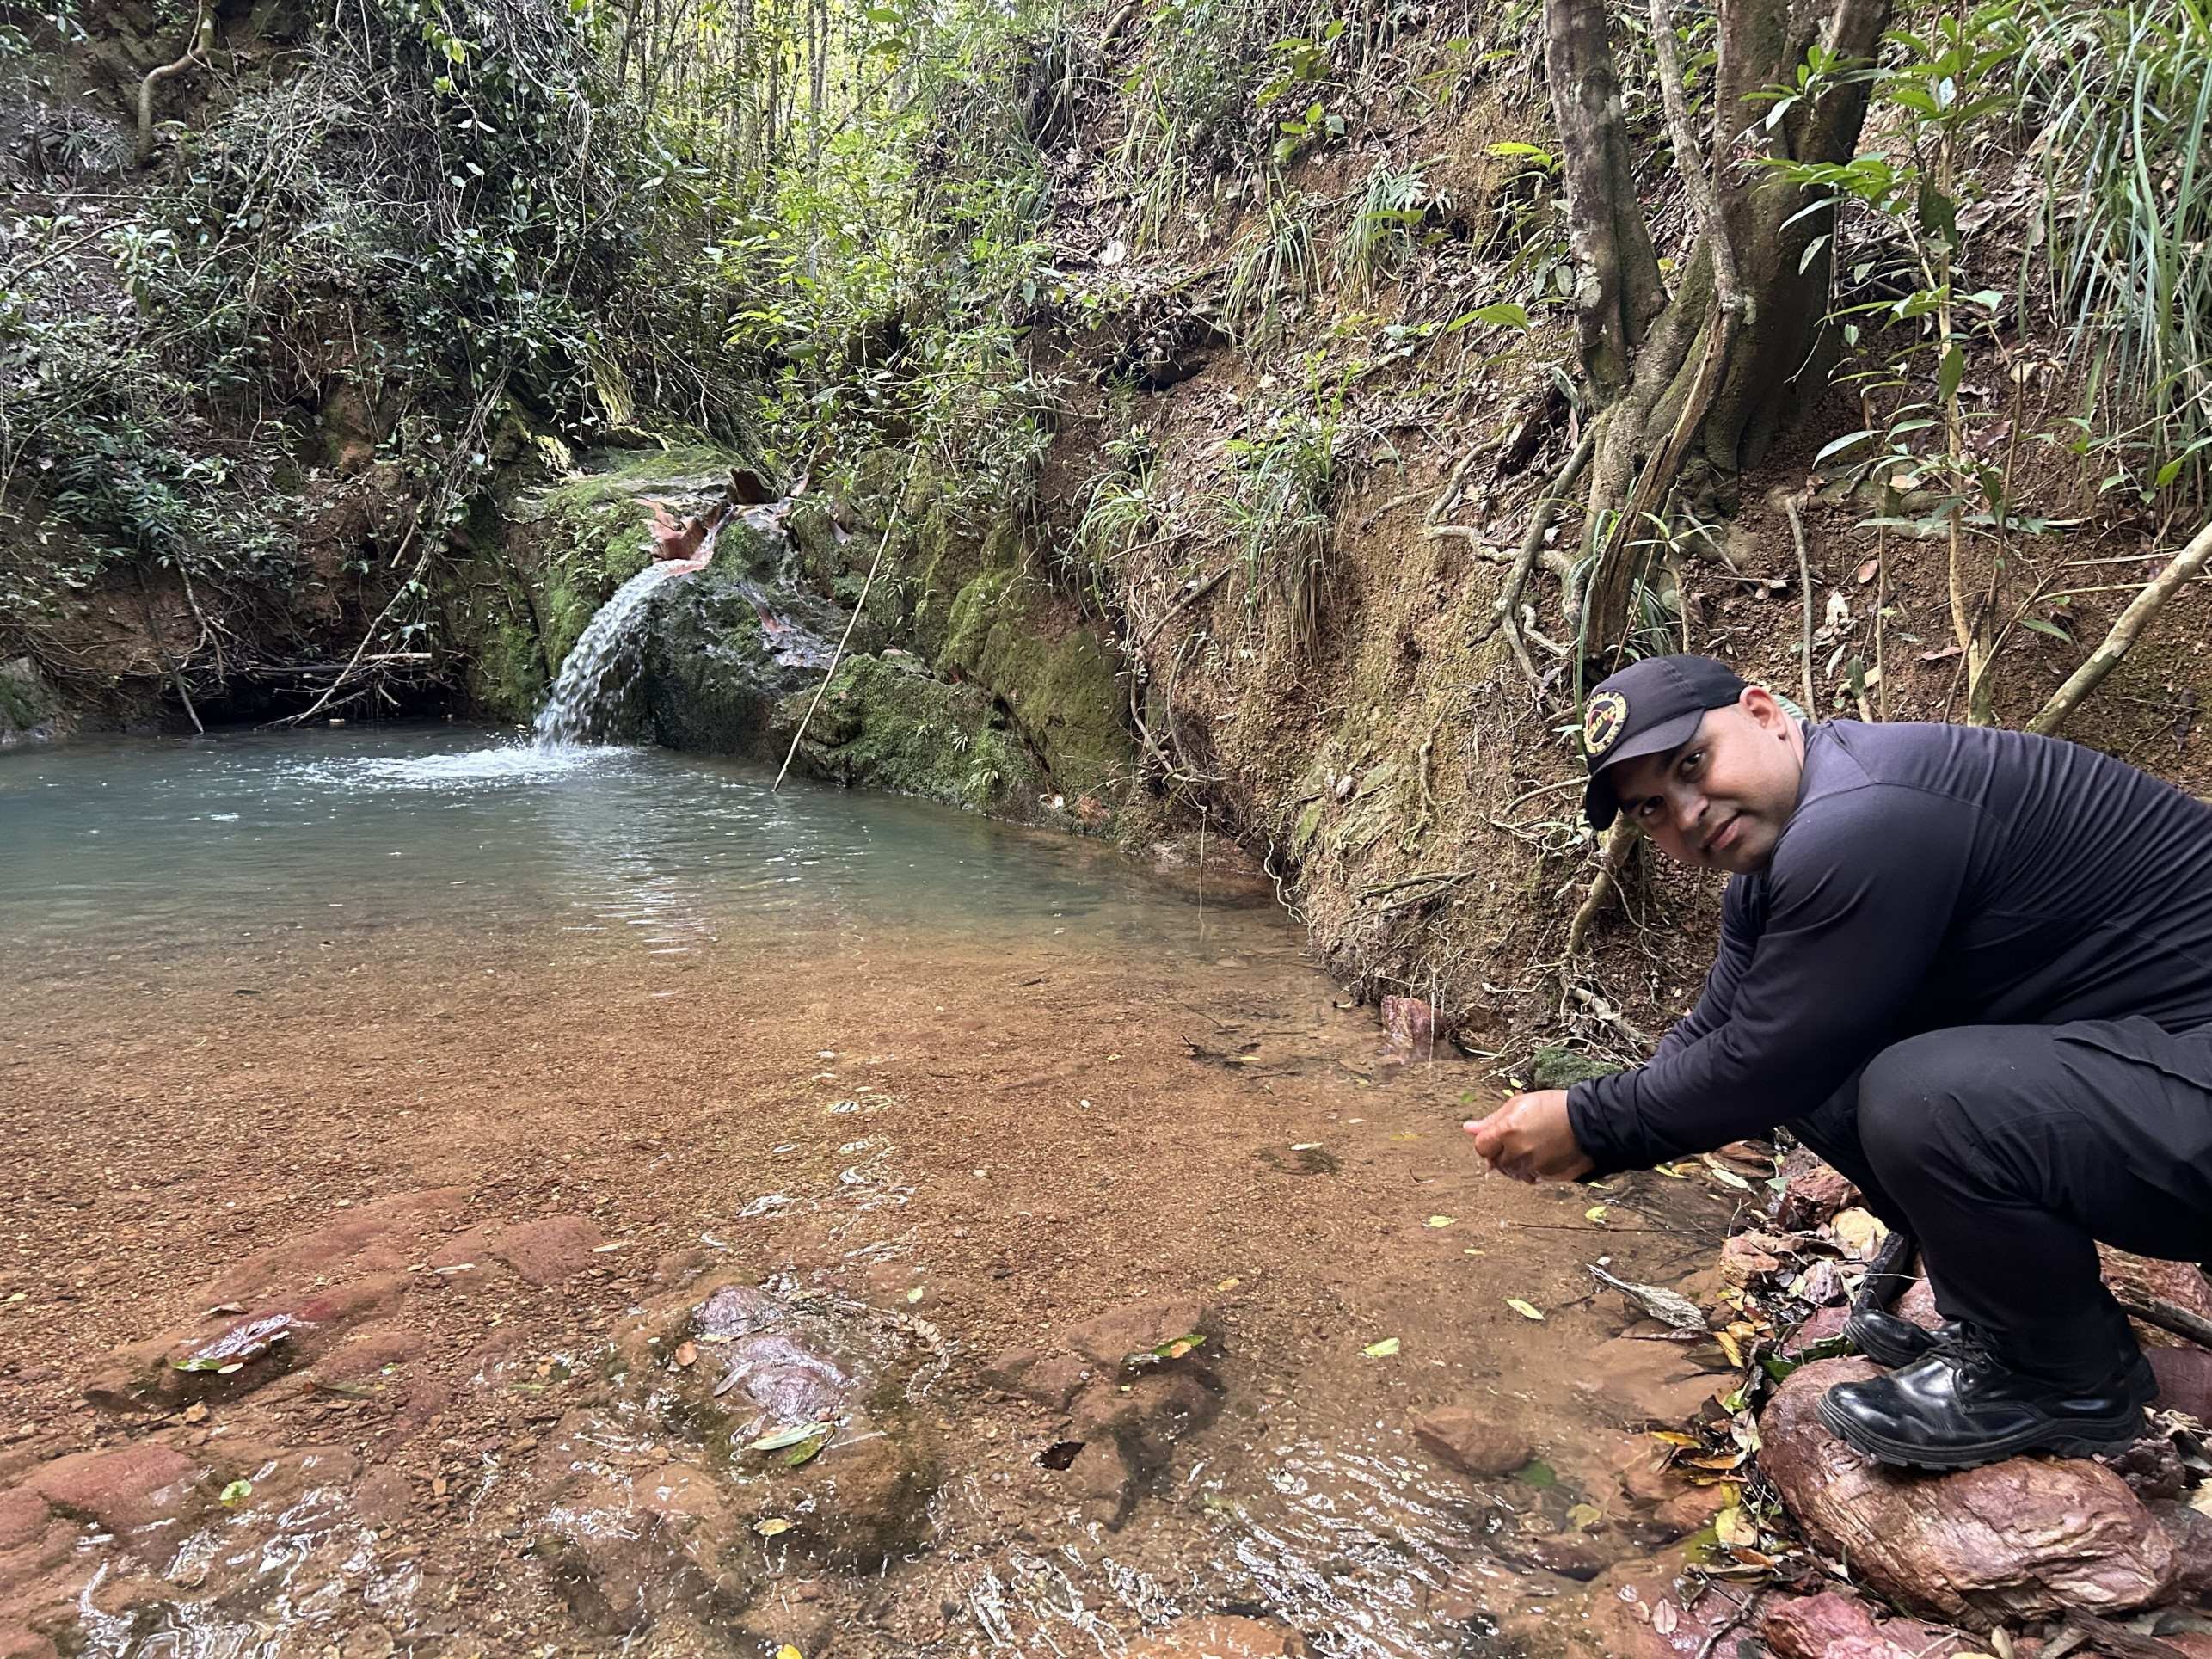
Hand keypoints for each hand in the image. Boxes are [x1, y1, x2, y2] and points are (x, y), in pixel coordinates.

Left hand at [1465, 1089, 1594, 1183]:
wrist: (1589, 1120)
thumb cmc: (1556, 1107)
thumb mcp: (1520, 1104)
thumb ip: (1492, 1120)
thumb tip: (1469, 1129)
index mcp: (1507, 1132)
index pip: (1481, 1147)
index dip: (1487, 1141)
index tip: (1496, 1136)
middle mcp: (1518, 1153)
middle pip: (1495, 1162)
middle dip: (1501, 1153)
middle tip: (1517, 1139)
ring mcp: (1533, 1167)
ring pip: (1512, 1172)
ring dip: (1516, 1163)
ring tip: (1531, 1146)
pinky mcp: (1547, 1176)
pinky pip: (1531, 1176)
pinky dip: (1532, 1169)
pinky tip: (1542, 1155)